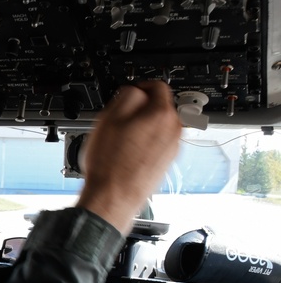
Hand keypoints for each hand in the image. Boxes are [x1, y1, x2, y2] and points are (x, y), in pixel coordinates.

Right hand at [77, 81, 181, 234]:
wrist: (114, 197)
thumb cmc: (110, 164)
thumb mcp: (108, 119)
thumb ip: (126, 97)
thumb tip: (134, 91)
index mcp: (162, 114)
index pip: (157, 87)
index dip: (140, 86)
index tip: (131, 91)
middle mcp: (174, 130)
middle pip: (160, 107)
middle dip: (141, 109)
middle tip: (120, 118)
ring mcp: (173, 148)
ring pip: (158, 127)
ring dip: (143, 127)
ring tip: (120, 139)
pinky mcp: (167, 162)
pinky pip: (157, 144)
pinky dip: (145, 143)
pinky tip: (126, 153)